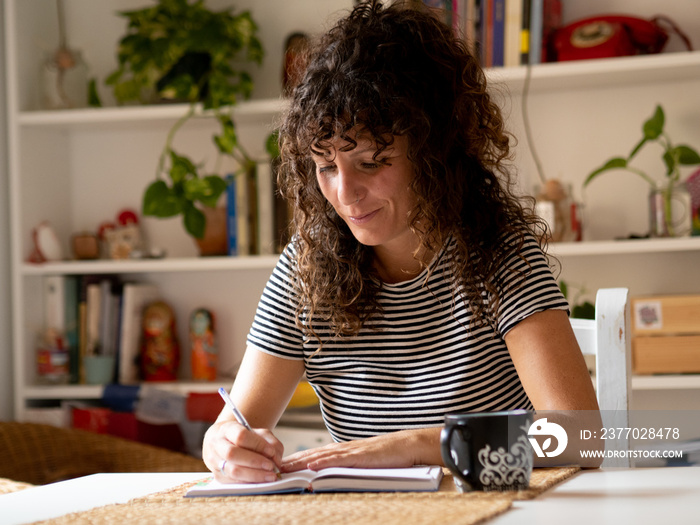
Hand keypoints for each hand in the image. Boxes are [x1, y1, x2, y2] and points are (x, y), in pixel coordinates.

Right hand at [202, 418, 283, 482]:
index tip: (271, 452)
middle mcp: (217, 445)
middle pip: (232, 453)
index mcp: (227, 429)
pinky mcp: (218, 476)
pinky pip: (234, 482)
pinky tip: (261, 481)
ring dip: (254, 475)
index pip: (241, 436)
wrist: (224, 443)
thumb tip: (276, 459)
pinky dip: (250, 482)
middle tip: (271, 466)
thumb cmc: (244, 437)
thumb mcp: (258, 433)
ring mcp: (214, 462)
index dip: (258, 444)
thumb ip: (270, 442)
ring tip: (270, 476)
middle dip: (255, 461)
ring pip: (233, 470)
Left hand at [281, 428, 441, 471]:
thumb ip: (352, 467)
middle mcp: (345, 448)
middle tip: (274, 466)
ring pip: (321, 457)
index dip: (299, 459)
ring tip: (284, 468)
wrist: (411, 445)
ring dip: (301, 463)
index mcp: (346, 450)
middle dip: (293, 461)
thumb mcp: (367, 462)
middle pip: (314, 455)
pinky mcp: (360, 456)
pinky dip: (322, 463)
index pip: (317, 454)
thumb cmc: (393, 456)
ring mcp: (352, 451)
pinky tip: (310, 467)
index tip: (282, 464)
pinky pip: (337, 461)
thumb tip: (336, 476)